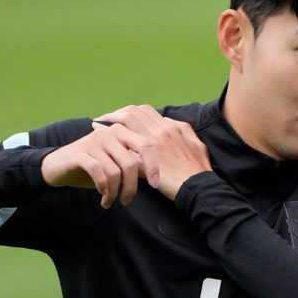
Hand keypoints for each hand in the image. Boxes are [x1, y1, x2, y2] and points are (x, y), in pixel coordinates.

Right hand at [41, 122, 159, 207]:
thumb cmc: (92, 166)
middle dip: (132, 185)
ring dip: (115, 192)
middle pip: (131, 161)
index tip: (154, 185)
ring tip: (111, 201)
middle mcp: (109, 133)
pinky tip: (103, 197)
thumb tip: (154, 174)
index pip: (146, 145)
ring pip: (115, 171)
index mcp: (122, 132)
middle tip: (127, 200)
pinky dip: (104, 189)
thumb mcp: (116, 165)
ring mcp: (94, 141)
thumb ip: (134, 165)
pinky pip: (99, 173)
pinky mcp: (80, 153)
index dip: (154, 166)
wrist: (58, 166)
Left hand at [95, 105, 211, 199]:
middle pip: (133, 112)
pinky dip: (112, 139)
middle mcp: (160, 130)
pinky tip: (102, 140)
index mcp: (172, 127)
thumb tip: (169, 123)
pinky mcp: (145, 158)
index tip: (121, 116)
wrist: (198, 187)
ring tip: (99, 126)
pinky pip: (124, 143)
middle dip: (117, 113)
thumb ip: (182, 130)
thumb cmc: (199, 169)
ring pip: (127, 121)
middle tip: (105, 119)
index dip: (130, 111)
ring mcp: (151, 142)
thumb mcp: (196, 144)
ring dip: (111, 121)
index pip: (146, 111)